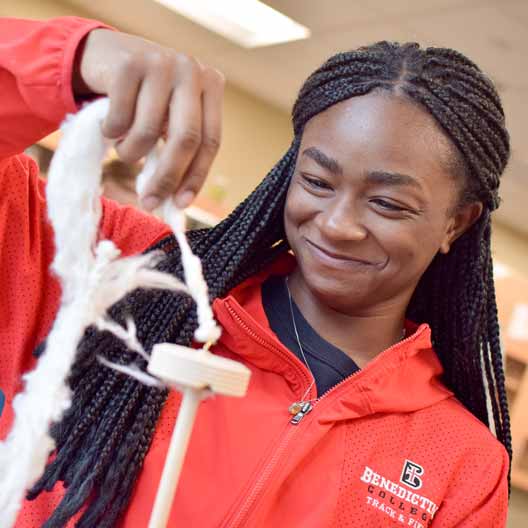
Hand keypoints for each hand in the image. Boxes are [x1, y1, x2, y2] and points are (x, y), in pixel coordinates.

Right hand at [73, 29, 223, 210]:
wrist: (106, 56)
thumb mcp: (171, 117)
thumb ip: (180, 148)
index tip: (180, 204)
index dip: (195, 176)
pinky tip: (110, 125)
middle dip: (167, 176)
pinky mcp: (128, 63)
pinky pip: (120, 119)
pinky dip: (111, 132)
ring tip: (124, 148)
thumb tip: (176, 202)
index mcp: (211, 85)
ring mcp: (160, 63)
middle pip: (186, 138)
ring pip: (148, 132)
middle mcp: (191, 70)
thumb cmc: (145, 98)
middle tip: (149, 200)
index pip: (210, 141)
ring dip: (131, 152)